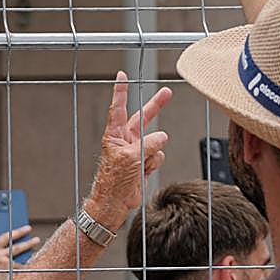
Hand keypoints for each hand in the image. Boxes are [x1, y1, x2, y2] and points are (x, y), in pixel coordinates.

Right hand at [0, 207, 37, 271]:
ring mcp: (0, 259)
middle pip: (8, 237)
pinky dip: (27, 262)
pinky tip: (33, 262)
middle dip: (19, 231)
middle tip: (28, 228)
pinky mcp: (8, 267)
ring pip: (17, 248)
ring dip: (28, 243)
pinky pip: (20, 263)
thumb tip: (10, 241)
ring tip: (36, 240)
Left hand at [85, 73, 172, 229]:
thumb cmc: (113, 181)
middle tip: (166, 92)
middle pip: (143, 118)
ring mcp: (136, 151)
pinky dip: (153, 164)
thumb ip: (149, 143)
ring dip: (152, 153)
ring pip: (156, 141)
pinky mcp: (144, 162)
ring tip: (141, 164)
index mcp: (114, 135)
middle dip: (155, 106)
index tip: (121, 76)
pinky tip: (144, 172)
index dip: (120, 92)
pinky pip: (158, 156)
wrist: (115, 203)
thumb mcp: (131, 158)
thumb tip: (162, 136)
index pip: (118, 108)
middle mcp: (125, 140)